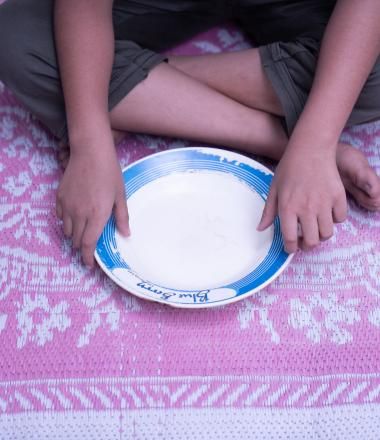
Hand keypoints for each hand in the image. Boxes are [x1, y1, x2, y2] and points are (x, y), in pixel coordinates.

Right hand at [56, 143, 129, 266]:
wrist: (90, 152)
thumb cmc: (109, 173)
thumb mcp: (120, 196)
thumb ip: (122, 217)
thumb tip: (126, 235)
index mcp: (97, 216)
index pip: (88, 245)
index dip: (87, 258)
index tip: (89, 264)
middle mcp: (79, 214)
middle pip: (76, 240)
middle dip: (82, 247)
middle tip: (90, 245)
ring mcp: (67, 206)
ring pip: (66, 230)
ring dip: (74, 234)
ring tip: (83, 229)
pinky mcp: (59, 197)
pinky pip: (59, 217)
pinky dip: (66, 221)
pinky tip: (75, 214)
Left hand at [257, 145, 346, 252]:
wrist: (310, 149)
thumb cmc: (289, 168)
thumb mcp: (274, 189)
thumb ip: (268, 212)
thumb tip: (261, 229)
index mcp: (288, 208)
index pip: (290, 239)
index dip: (291, 248)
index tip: (291, 248)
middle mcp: (306, 209)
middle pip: (312, 241)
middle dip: (307, 245)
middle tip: (304, 240)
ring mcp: (324, 204)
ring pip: (327, 234)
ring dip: (321, 235)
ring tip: (315, 227)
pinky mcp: (338, 197)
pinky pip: (340, 219)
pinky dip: (335, 219)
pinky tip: (327, 213)